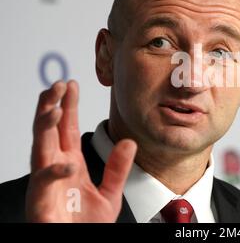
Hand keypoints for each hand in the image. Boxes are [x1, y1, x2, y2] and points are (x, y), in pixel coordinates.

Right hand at [26, 80, 136, 221]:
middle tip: (57, 85)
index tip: (71, 84)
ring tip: (53, 106)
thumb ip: (117, 168)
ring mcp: (46, 184)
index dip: (69, 105)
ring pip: (40, 148)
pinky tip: (69, 164)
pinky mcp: (40, 203)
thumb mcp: (110, 193)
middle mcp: (55, 168)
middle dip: (51, 106)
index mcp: (70, 163)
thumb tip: (129, 142)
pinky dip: (55, 172)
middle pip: (49, 131)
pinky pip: (45, 183)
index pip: (67, 128)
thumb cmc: (87, 225)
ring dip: (44, 126)